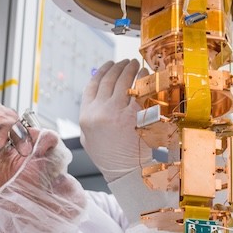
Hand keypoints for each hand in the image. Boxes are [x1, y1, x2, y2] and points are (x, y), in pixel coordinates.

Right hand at [80, 59, 145, 181]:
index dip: (101, 71)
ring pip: (124, 82)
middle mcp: (101, 112)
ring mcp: (118, 113)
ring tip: (135, 65)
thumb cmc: (108, 156)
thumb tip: (96, 93)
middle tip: (126, 62)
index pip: (92, 85)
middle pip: (109, 80)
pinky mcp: (136, 116)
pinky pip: (139, 91)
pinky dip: (142, 80)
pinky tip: (145, 76)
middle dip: (118, 67)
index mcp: (87, 116)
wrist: (125, 171)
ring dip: (130, 69)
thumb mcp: (88, 137)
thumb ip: (89, 114)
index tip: (109, 64)